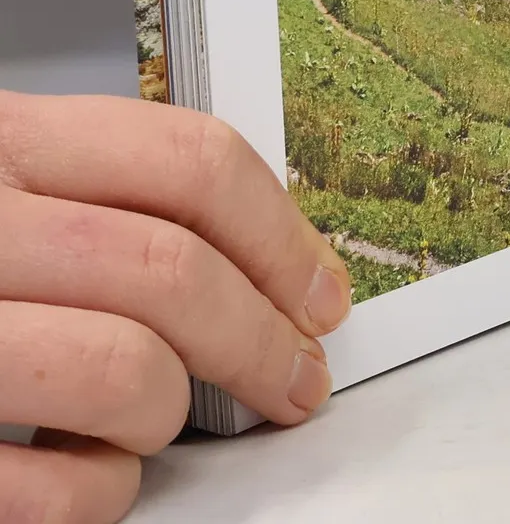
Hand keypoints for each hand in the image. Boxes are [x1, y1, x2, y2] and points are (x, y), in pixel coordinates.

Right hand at [0, 91, 351, 521]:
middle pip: (170, 270)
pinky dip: (95, 498)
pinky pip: (48, 489)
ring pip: (121, 372)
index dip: (282, 235)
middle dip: (262, 337)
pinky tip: (83, 480)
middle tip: (294, 377)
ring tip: (157, 422)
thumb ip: (92, 200)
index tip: (319, 292)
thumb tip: (259, 260)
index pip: (188, 162)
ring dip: (167, 414)